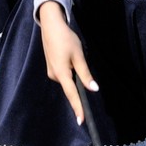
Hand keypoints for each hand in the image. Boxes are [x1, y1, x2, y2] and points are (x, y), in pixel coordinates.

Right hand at [38, 1, 97, 123]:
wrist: (51, 25)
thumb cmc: (66, 39)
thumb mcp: (79, 56)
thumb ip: (85, 74)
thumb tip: (94, 89)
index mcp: (61, 73)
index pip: (72, 94)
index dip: (78, 107)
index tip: (81, 121)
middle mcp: (54, 75)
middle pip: (70, 86)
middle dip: (78, 81)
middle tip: (79, 60)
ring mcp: (51, 71)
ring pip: (68, 79)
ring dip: (74, 73)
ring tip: (74, 53)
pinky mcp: (51, 67)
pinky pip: (64, 74)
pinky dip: (69, 70)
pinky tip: (69, 55)